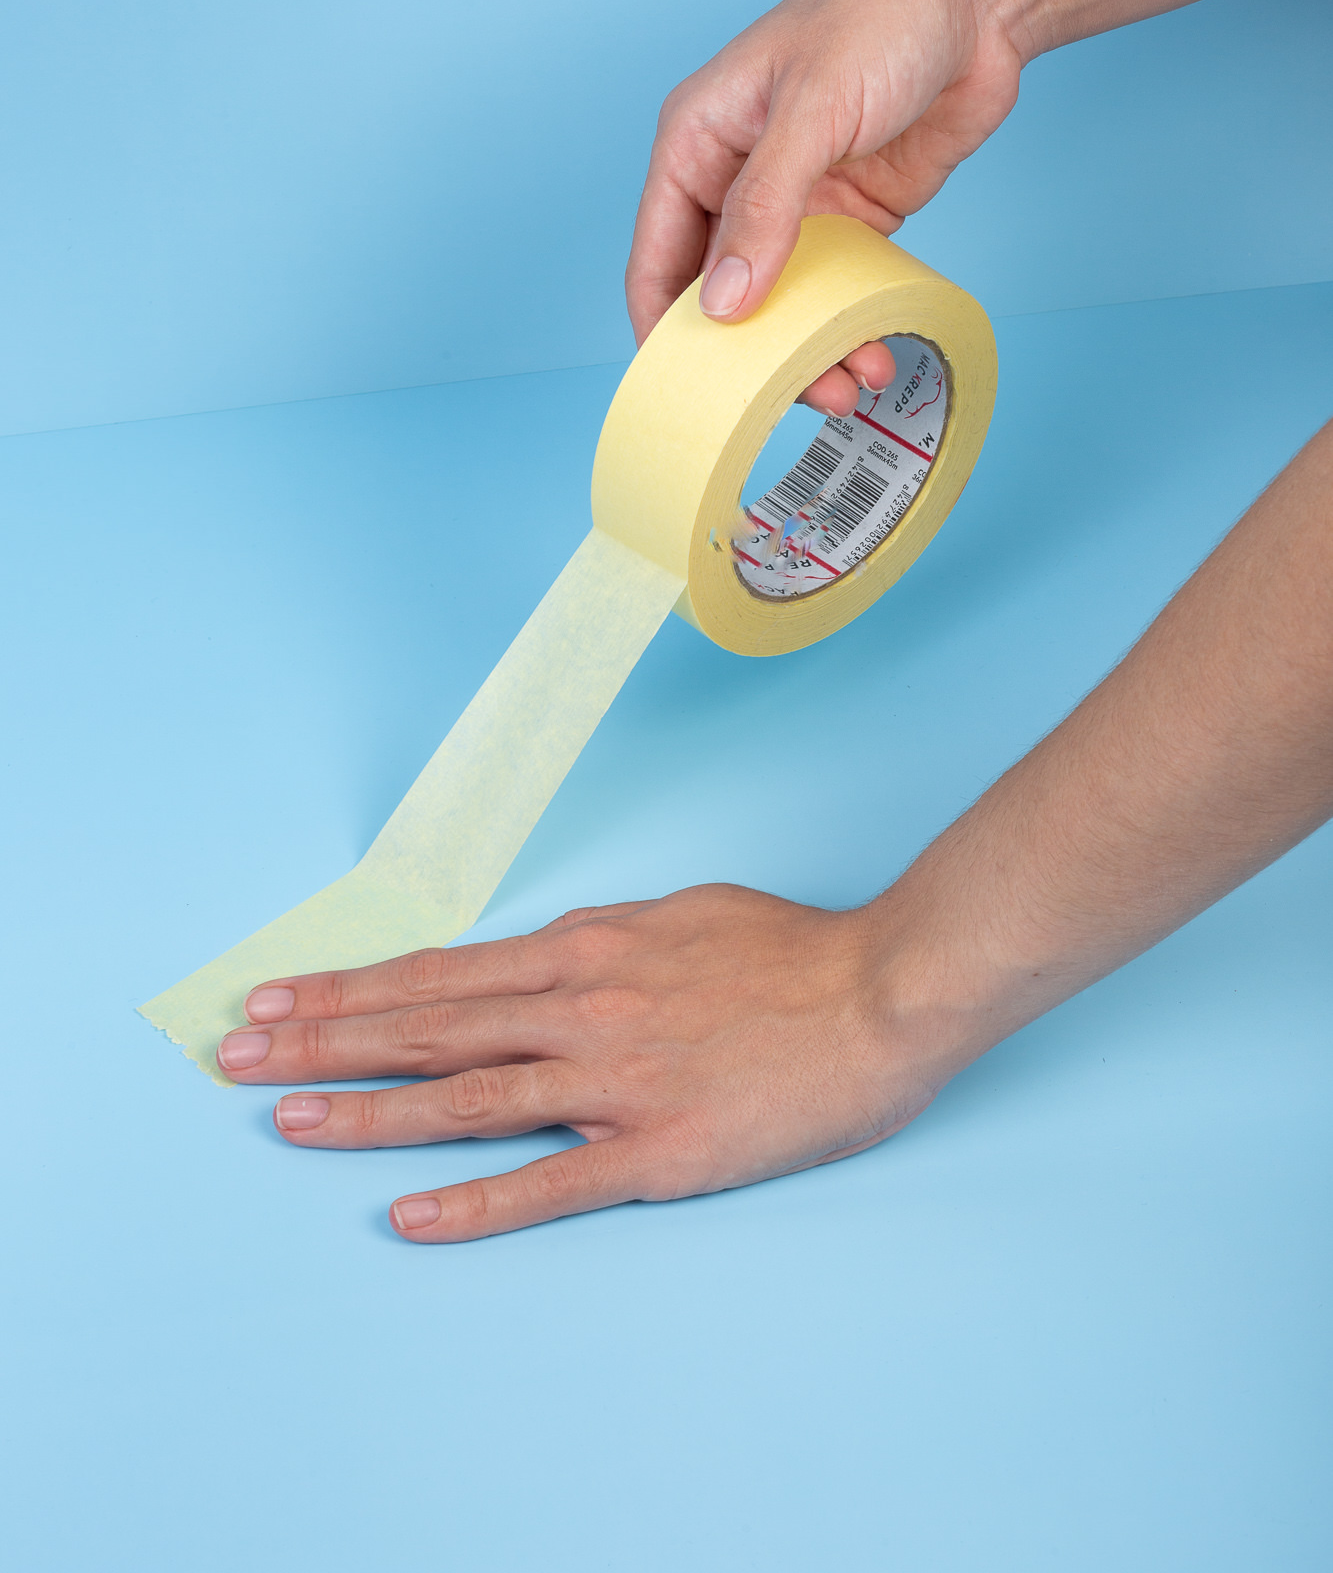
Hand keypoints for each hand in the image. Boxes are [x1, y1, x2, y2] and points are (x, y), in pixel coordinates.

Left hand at [218, 884, 976, 1242]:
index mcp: (587, 950)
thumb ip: (606, 943)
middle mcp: (581, 1007)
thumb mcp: (682, 914)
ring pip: (465, 1097)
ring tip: (284, 1119)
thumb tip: (552, 955)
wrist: (885, 992)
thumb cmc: (793, 951)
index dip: (351, 989)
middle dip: (323, 1039)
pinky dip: (475, 1202)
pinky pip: (550, 1182)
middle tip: (236, 1054)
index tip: (280, 996)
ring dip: (366, 1110)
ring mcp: (614, 1079)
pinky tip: (410, 1217)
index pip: (442, 974)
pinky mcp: (658, 1147)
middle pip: (428, 1027)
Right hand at [627, 0, 1023, 414]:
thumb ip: (764, 209)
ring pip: (783, 302)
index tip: (689, 393)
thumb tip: (724, 303)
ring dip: (809, 348)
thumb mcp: (812, 110)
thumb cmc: (884, 12)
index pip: (657, 258)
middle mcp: (738, 176)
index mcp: (698, 141)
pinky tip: (873, 350)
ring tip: (850, 382)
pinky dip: (851, 325)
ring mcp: (799, 199)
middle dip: (752, 354)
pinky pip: (839, 289)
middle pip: (722, 294)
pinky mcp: (857, 213)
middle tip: (795, 396)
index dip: (665, 331)